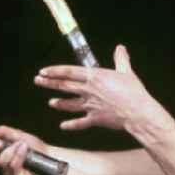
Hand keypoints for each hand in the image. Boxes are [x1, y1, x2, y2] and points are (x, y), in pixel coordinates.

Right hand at [0, 125, 48, 174]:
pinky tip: (24, 149)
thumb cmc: (32, 144)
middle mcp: (0, 163)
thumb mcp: (18, 134)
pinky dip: (19, 156)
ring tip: (21, 144)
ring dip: (11, 151)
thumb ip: (4, 132)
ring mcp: (8, 171)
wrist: (48, 154)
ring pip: (1, 162)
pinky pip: (14, 167)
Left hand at [35, 44, 153, 131]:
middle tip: (38, 81)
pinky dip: (72, 125)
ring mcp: (91, 105)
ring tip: (50, 103)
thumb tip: (121, 48)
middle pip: (65, 86)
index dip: (55, 71)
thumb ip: (121, 59)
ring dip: (59, 103)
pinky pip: (81, 122)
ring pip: (70, 104)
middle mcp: (89, 90)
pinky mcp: (95, 119)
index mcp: (95, 77)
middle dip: (50, 83)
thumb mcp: (126, 71)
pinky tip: (63, 126)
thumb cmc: (133, 91)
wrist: (137, 112)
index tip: (43, 71)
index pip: (69, 72)